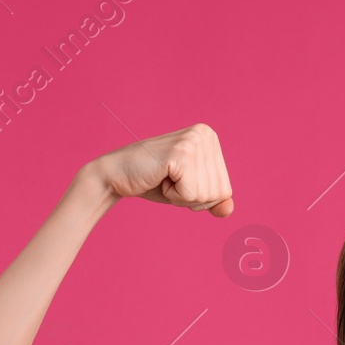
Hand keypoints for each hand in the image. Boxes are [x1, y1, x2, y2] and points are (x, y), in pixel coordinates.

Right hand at [89, 123, 233, 214]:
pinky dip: (174, 196)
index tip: (179, 179)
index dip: (200, 196)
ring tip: (164, 177)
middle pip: (217, 192)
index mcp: (210, 138)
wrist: (117, 175)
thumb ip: (213, 201)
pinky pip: (191, 194)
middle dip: (192, 197)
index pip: (225, 189)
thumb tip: (228, 210)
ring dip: (182, 196)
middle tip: (169, 179)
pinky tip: (160, 177)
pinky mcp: (181, 154)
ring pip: (205, 195)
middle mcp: (205, 134)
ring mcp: (193, 142)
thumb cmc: (155, 182)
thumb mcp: (190, 192)